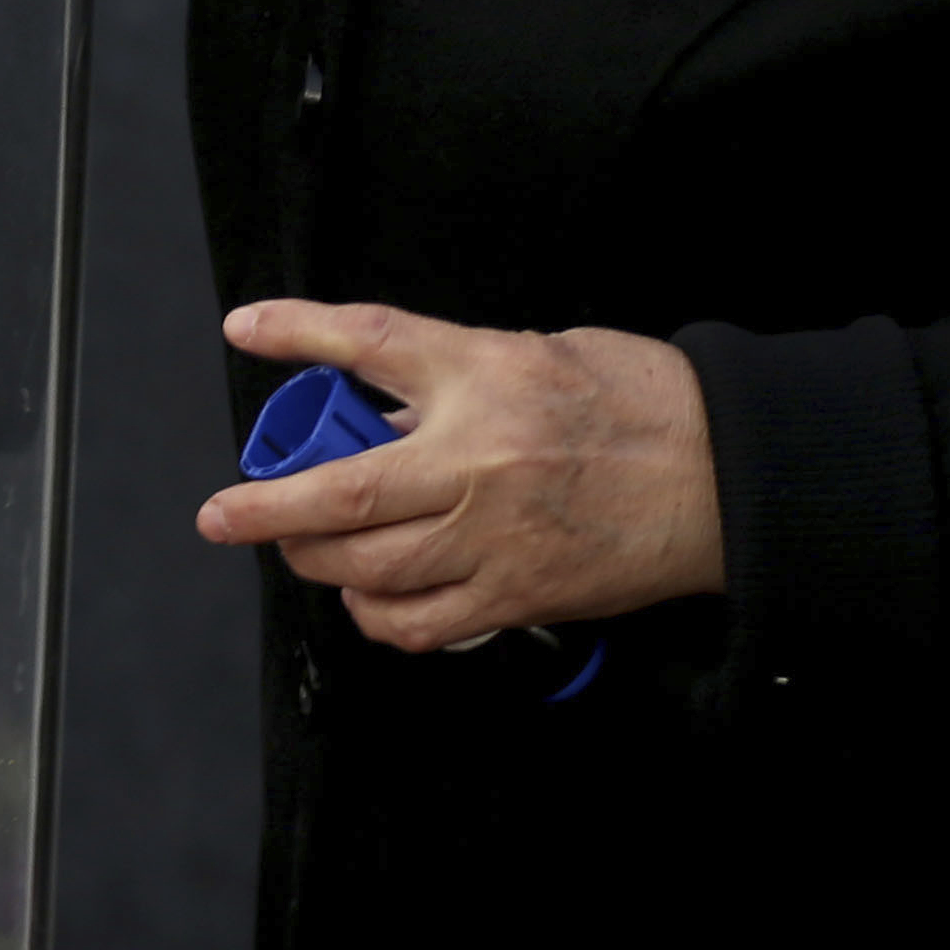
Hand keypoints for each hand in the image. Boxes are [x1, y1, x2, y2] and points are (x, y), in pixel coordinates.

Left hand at [196, 298, 725, 650]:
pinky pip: (420, 623)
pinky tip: (369, 598)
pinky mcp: (518, 595)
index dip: (297, 329)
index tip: (246, 326)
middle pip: (341, 493)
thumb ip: (462, 373)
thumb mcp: (540, 352)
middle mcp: (477, 455)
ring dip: (317, 564)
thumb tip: (391, 399)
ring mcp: (494, 534)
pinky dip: (378, 616)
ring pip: (368, 567)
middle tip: (225, 514)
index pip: (370, 339)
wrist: (723, 475)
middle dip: (266, 510)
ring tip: (300, 550)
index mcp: (485, 371)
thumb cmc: (642, 402)